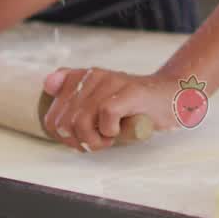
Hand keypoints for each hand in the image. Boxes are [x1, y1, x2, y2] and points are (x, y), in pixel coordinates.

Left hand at [41, 67, 179, 152]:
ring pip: (81, 121)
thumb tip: (46, 83)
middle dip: (79, 141)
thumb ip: (72, 94)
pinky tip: (120, 130)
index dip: (65, 138)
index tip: (82, 140)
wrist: (172, 97)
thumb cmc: (134, 106)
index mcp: (83, 78)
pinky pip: (105, 116)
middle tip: (99, 141)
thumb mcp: (100, 102)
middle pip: (64, 122)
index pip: (52, 117)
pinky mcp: (129, 91)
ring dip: (95, 140)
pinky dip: (111, 131)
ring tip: (110, 137)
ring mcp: (112, 82)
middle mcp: (94, 76)